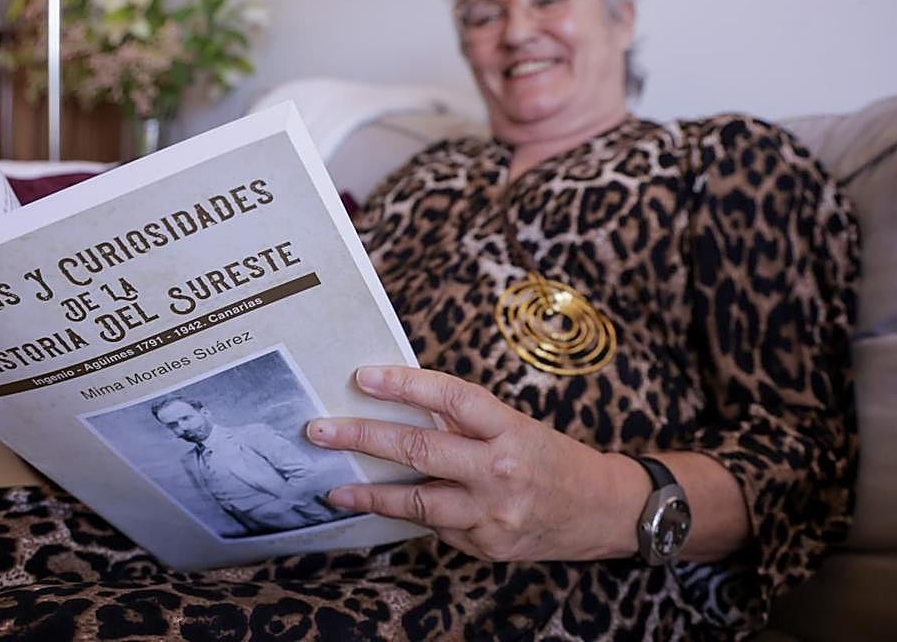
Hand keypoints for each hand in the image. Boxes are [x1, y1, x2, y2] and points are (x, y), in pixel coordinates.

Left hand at [305, 366, 642, 561]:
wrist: (603, 511)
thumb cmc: (551, 458)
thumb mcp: (515, 425)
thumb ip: (464, 419)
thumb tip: (400, 402)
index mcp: (510, 429)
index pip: (451, 397)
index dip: (404, 385)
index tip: (363, 377)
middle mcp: (501, 471)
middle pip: (420, 450)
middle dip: (362, 438)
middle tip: (320, 430)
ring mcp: (493, 514)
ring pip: (418, 501)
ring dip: (370, 492)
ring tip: (335, 486)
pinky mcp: (487, 546)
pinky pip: (437, 527)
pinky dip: (410, 514)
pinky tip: (386, 505)